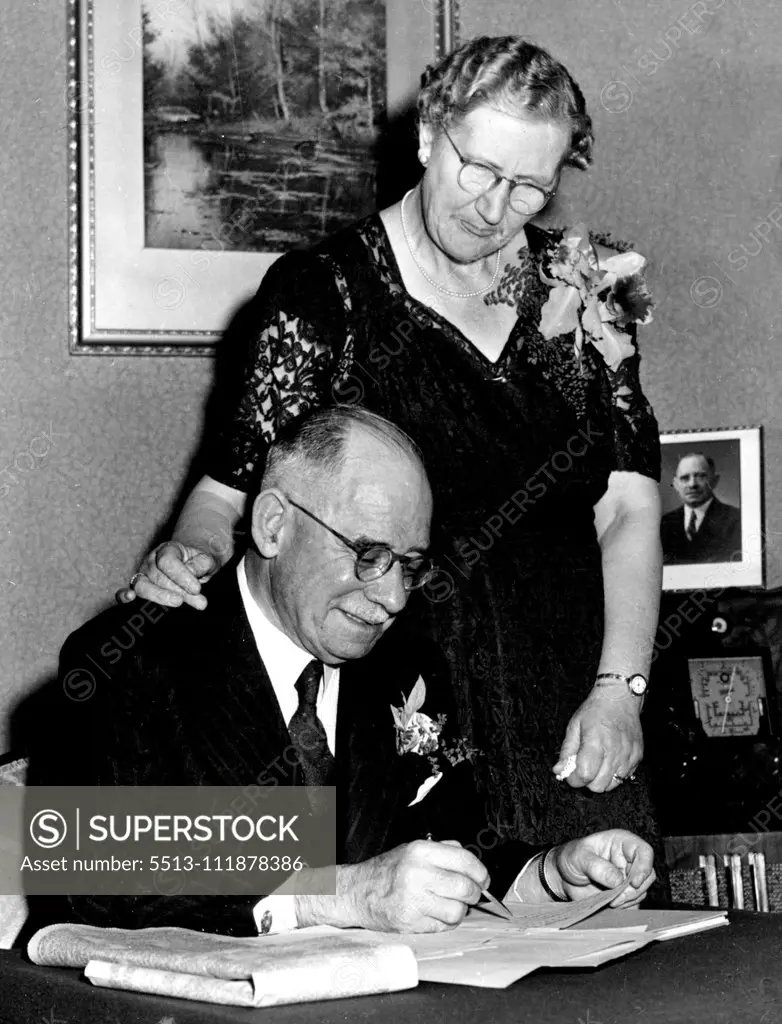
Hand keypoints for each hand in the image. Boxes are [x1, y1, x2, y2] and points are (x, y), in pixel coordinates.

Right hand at [115, 542, 216, 610]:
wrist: (193, 563)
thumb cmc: (198, 562)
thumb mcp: (206, 560)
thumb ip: (201, 565)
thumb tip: (192, 578)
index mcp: (167, 549)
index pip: (167, 561)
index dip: (181, 576)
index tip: (197, 589)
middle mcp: (151, 561)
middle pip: (157, 577)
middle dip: (179, 591)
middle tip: (199, 601)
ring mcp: (141, 574)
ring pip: (142, 586)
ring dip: (161, 597)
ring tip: (178, 603)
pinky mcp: (138, 589)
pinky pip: (124, 593)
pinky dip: (123, 596)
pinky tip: (129, 598)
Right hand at [301, 840, 488, 932]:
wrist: (357, 891)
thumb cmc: (387, 871)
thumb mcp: (412, 849)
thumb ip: (443, 850)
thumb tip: (471, 862)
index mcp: (420, 851)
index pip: (464, 860)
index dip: (481, 872)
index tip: (484, 880)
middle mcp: (417, 873)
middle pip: (465, 888)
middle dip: (475, 894)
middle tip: (473, 895)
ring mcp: (413, 899)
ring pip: (457, 911)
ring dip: (460, 911)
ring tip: (450, 905)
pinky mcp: (410, 921)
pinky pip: (442, 926)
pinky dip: (445, 922)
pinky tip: (435, 913)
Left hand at [552, 687, 642, 791]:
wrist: (620, 697)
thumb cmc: (595, 710)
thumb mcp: (574, 726)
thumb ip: (567, 751)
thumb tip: (559, 770)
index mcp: (595, 742)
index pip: (584, 775)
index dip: (574, 779)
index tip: (571, 773)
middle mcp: (614, 751)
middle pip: (598, 786)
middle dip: (587, 781)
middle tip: (584, 767)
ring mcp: (628, 755)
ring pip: (613, 784)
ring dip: (602, 779)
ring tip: (598, 763)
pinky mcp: (637, 756)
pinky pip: (625, 777)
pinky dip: (615, 773)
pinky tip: (610, 759)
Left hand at [552, 829, 654, 908]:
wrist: (563, 877)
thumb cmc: (571, 858)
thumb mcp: (580, 857)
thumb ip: (597, 867)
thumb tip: (618, 881)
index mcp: (621, 843)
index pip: (644, 852)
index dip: (644, 867)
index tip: (633, 882)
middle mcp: (628, 860)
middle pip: (648, 875)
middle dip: (634, 889)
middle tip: (615, 897)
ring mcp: (628, 878)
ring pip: (642, 891)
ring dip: (628, 900)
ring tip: (609, 900)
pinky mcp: (625, 894)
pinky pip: (634, 904)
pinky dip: (624, 908)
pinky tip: (610, 904)